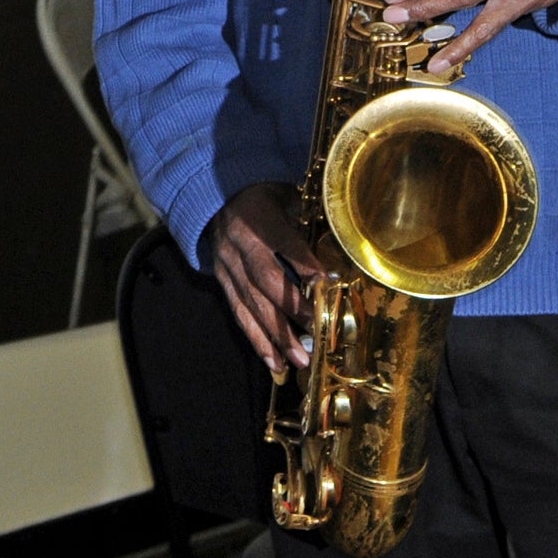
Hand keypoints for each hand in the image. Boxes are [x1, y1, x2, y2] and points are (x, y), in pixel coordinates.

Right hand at [201, 182, 318, 373]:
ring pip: (251, 304)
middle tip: (317, 333)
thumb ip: (307, 221)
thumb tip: (341, 252)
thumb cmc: (263, 196)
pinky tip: (274, 363)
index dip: (305, 266)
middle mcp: (240, 244)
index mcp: (259, 218)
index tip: (330, 285)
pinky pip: (239, 313)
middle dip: (293, 310)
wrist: (216, 195)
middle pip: (267, 281)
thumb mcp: (285, 195)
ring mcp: (228, 265)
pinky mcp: (223, 281)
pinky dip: (257, 340)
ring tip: (299, 360)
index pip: (285, 245)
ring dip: (276, 336)